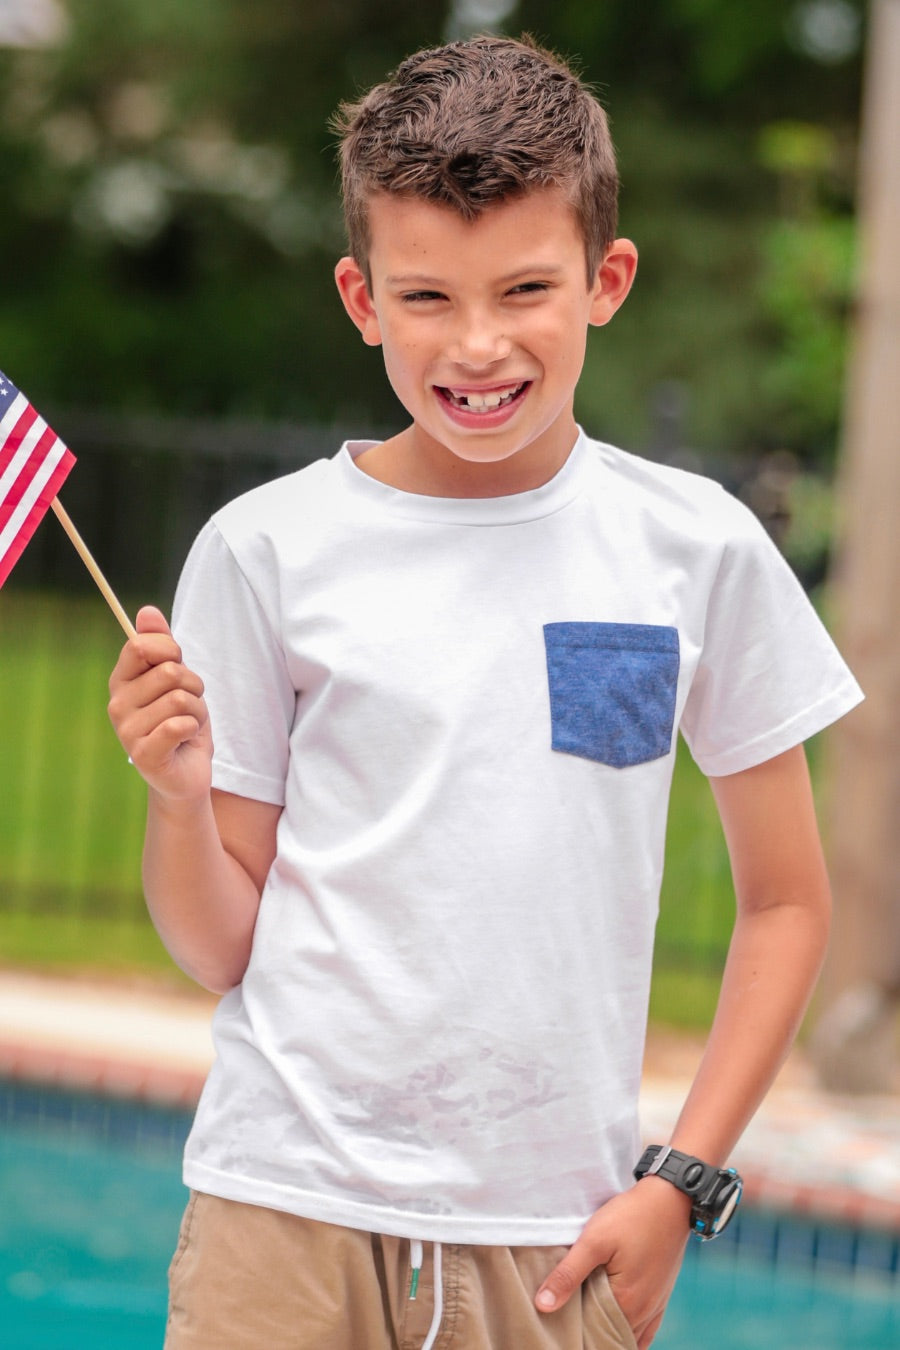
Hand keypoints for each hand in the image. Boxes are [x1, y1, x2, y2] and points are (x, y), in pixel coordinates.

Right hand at [108, 605, 212, 801]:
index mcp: (121, 681)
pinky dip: (193, 729)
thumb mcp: (176, 678)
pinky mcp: (143, 754)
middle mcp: (117, 704)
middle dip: (194, 686)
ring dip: (198, 711)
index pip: (139, 646)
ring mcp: (127, 731)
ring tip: (188, 725)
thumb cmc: (181, 721)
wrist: (187, 772)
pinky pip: (179, 725)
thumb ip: (162, 644)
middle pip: (169, 672)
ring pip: (180, 699)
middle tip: (190, 704)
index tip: (178, 663)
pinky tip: (185, 739)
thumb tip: (147, 610)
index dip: (170, 649)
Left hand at [534, 1179, 689, 1348]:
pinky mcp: (662, 1295)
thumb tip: (543, 1305)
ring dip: (610, 1332)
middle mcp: (644, 1312)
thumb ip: (569, 1274)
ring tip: (587, 1323)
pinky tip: (618, 1330)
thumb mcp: (594, 1240)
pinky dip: (631, 1334)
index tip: (559, 1323)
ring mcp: (655, 1305)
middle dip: (591, 1333)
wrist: (670, 1200)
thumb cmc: (632, 1217)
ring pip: (629, 1334)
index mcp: (626, 1303)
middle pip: (612, 1335)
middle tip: (569, 1323)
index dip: (576, 1331)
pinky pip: (647, 1330)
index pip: (594, 1333)